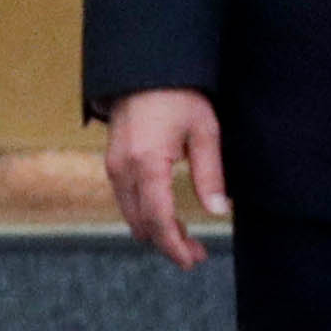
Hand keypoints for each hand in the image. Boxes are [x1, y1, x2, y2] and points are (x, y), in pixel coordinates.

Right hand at [103, 89, 227, 270]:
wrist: (144, 70)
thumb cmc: (178, 96)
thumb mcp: (204, 132)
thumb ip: (210, 174)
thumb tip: (218, 211)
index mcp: (148, 163)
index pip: (158, 219)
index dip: (174, 246)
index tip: (192, 260)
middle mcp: (123, 169)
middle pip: (141, 224)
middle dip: (167, 243)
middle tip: (196, 253)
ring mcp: (113, 166)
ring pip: (130, 215)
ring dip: (155, 231)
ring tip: (184, 237)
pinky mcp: (112, 162)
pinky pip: (125, 200)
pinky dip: (144, 215)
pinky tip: (165, 216)